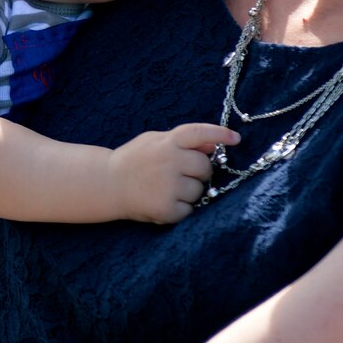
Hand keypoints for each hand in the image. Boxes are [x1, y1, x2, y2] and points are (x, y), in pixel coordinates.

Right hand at [104, 124, 238, 223]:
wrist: (106, 184)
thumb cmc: (133, 161)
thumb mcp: (154, 141)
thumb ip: (182, 141)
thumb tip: (213, 145)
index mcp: (166, 142)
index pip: (199, 132)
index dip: (220, 134)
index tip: (235, 139)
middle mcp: (169, 162)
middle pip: (204, 167)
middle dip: (198, 172)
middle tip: (180, 175)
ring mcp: (168, 186)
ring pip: (199, 190)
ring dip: (189, 192)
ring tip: (166, 189)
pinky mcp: (166, 208)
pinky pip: (189, 209)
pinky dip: (180, 209)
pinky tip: (163, 202)